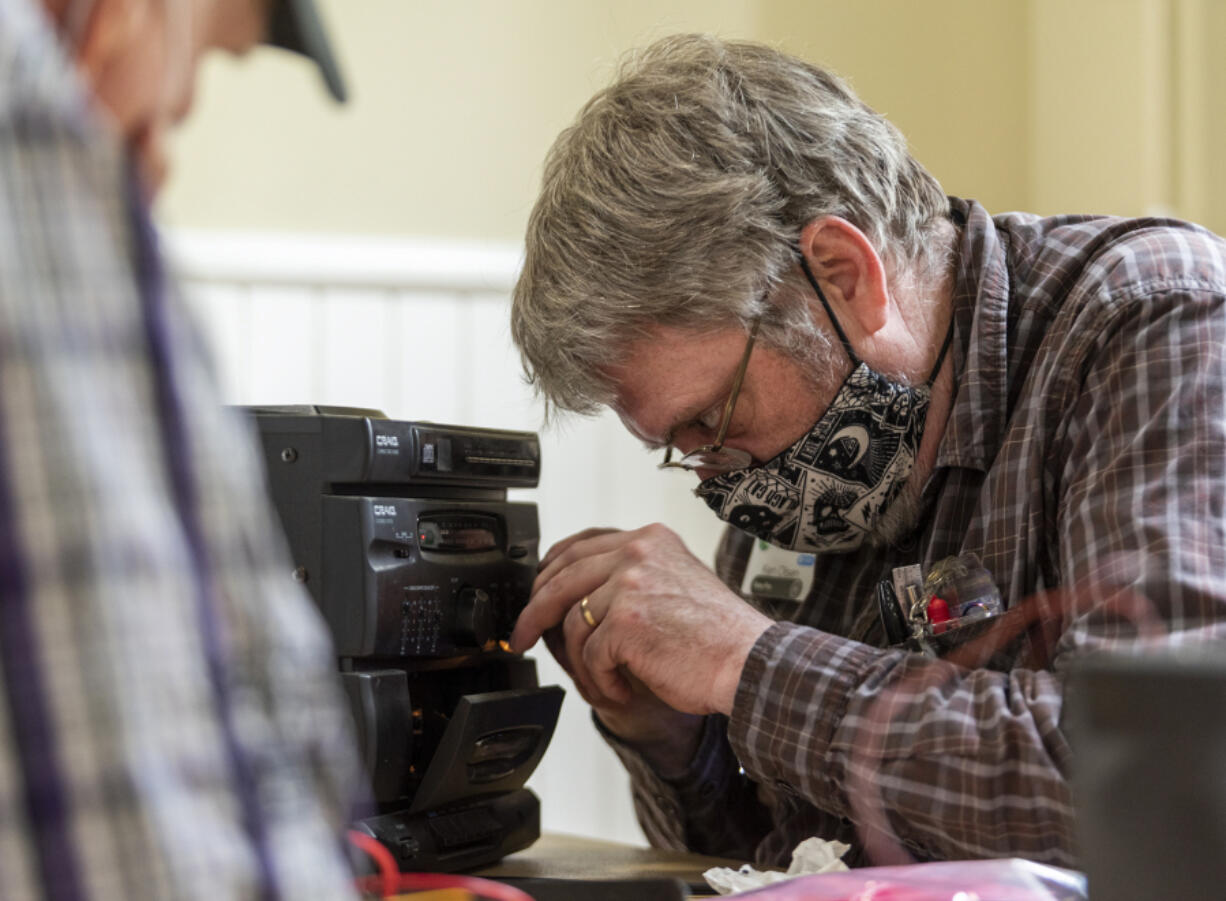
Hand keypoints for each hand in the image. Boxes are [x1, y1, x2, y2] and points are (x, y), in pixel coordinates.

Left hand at [510, 523, 772, 717]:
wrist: (750, 662)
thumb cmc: (719, 635)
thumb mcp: (675, 583)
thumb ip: (631, 578)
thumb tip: (576, 594)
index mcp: (649, 539)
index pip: (579, 545)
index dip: (548, 571)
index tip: (535, 594)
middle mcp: (637, 552)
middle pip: (560, 578)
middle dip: (533, 612)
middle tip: (523, 637)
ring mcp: (629, 584)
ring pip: (571, 624)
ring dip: (582, 663)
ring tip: (605, 681)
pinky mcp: (624, 621)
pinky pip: (589, 656)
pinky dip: (601, 681)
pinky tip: (623, 689)